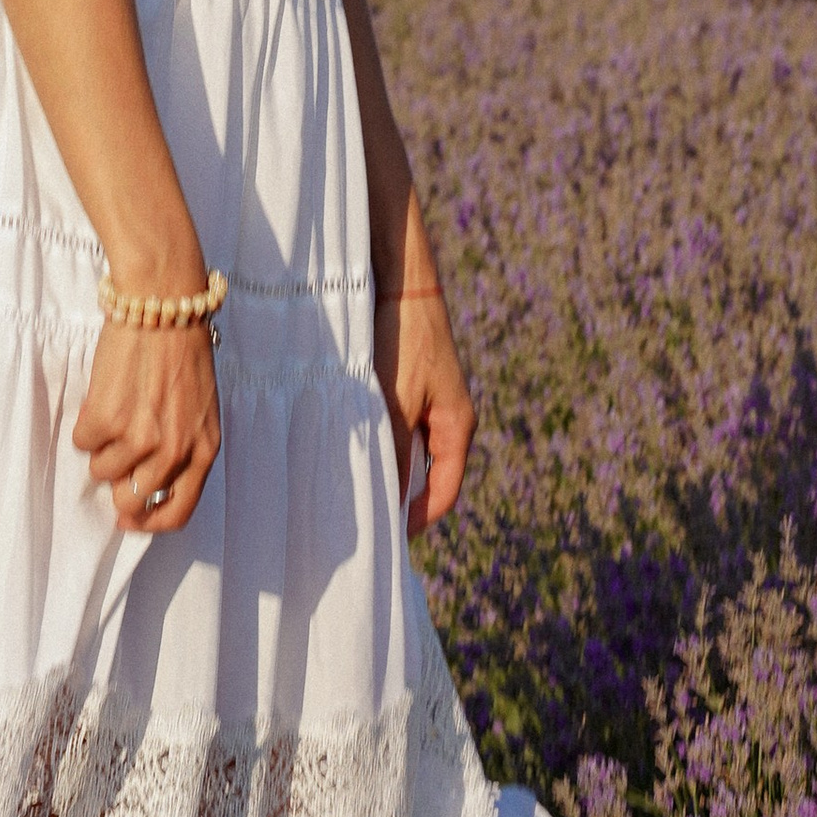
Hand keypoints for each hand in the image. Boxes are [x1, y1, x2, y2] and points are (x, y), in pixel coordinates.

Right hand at [72, 312, 220, 535]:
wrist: (164, 302)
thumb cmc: (183, 348)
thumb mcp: (200, 407)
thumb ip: (183, 446)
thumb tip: (145, 480)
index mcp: (203, 449)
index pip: (177, 512)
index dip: (149, 523)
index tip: (129, 520)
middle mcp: (174, 450)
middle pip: (132, 501)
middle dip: (117, 485)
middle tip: (114, 459)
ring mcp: (139, 438)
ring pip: (101, 470)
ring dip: (101, 446)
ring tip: (114, 410)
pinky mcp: (107, 418)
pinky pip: (82, 441)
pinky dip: (86, 422)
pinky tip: (102, 395)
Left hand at [373, 284, 473, 533]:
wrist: (402, 280)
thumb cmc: (403, 341)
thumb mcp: (395, 404)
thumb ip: (395, 454)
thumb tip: (392, 504)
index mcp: (458, 427)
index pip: (444, 494)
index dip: (418, 520)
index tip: (387, 536)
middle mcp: (451, 418)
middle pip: (431, 477)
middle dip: (402, 498)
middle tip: (367, 515)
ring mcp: (435, 401)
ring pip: (414, 453)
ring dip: (391, 468)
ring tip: (358, 483)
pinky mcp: (417, 385)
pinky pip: (404, 429)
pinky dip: (386, 443)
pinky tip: (359, 444)